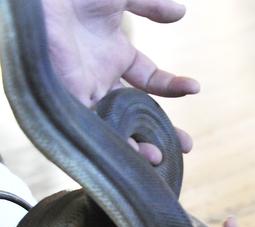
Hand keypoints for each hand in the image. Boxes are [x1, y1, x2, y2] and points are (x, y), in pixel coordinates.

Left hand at [42, 0, 196, 163]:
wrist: (36, 2)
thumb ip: (151, 5)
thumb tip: (181, 12)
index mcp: (113, 54)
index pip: (150, 80)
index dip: (173, 86)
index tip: (194, 88)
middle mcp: (100, 77)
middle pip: (137, 112)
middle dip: (161, 130)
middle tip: (186, 145)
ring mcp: (84, 90)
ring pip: (116, 126)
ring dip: (138, 145)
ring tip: (160, 159)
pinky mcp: (68, 102)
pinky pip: (94, 130)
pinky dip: (114, 144)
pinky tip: (135, 154)